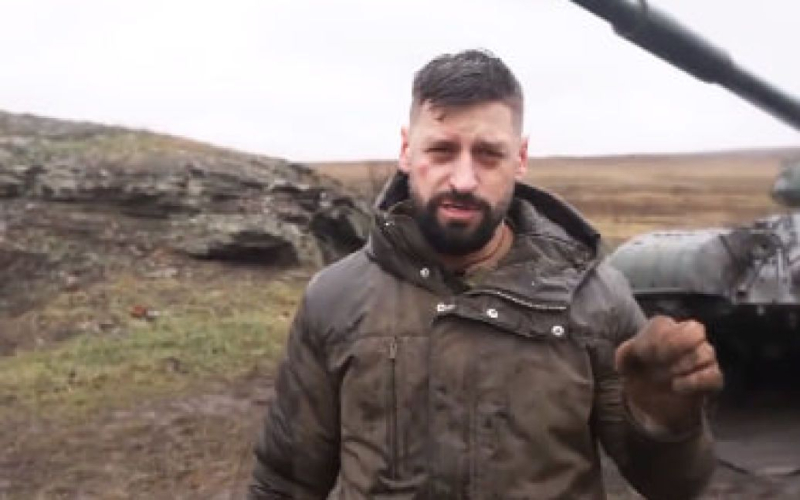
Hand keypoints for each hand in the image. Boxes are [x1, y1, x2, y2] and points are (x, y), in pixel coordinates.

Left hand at [614, 316, 723, 433]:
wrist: (653, 406)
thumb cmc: (639, 378)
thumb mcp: (625, 365)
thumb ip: (625, 353)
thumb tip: (633, 347)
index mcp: (663, 331)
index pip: (664, 323)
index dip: (654, 338)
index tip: (643, 355)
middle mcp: (686, 340)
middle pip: (695, 329)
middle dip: (677, 344)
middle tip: (660, 360)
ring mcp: (702, 359)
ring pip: (706, 352)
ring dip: (684, 365)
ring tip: (668, 378)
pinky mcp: (711, 380)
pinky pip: (714, 375)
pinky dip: (695, 381)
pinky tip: (677, 387)